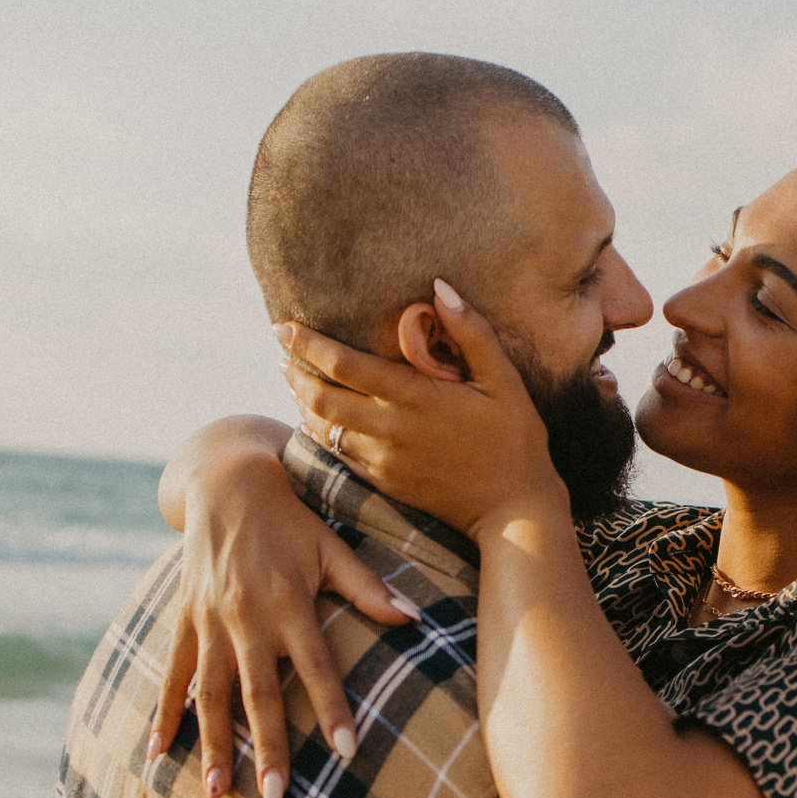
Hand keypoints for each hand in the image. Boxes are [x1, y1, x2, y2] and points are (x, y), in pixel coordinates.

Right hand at [148, 422, 419, 797]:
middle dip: (268, 745)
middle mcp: (246, 615)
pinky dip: (164, 714)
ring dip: (213, 744)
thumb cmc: (291, 520)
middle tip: (276, 796)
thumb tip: (413, 620)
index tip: (346, 752)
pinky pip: (170, 674)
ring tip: (219, 792)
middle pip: (259, 691)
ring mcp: (209, 621)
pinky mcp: (183, 620)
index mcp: (288, 600)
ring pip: (209, 693)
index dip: (331, 708)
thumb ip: (368, 587)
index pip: (316, 665)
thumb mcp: (332, 546)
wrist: (226, 482)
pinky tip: (158, 755)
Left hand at [279, 281, 568, 538]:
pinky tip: (319, 419)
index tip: (283, 326)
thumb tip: (439, 287)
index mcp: (415, 397)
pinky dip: (321, 432)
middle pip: (320, 398)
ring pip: (323, 428)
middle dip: (294, 371)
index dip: (307, 343)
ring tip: (294, 380)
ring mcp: (384, 460)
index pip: (343, 365)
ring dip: (302, 402)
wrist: (514, 509)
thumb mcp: (504, 380)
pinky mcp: (385, 482)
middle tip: (281, 352)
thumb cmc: (515, 439)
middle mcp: (390, 429)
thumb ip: (472, 331)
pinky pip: (339, 454)